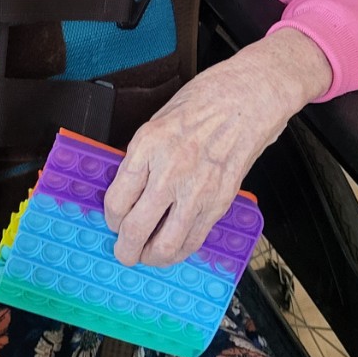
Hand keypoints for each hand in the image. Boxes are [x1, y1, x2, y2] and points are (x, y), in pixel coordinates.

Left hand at [103, 29, 330, 267]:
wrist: (247, 98)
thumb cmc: (203, 101)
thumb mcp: (157, 122)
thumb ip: (141, 157)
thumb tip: (126, 187)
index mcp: (147, 146)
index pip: (117, 199)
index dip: (110, 218)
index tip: (113, 220)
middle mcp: (169, 171)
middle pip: (135, 228)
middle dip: (124, 248)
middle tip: (122, 251)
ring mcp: (196, 190)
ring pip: (166, 245)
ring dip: (151, 257)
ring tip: (146, 257)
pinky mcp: (220, 202)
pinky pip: (194, 239)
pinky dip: (180, 251)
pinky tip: (173, 249)